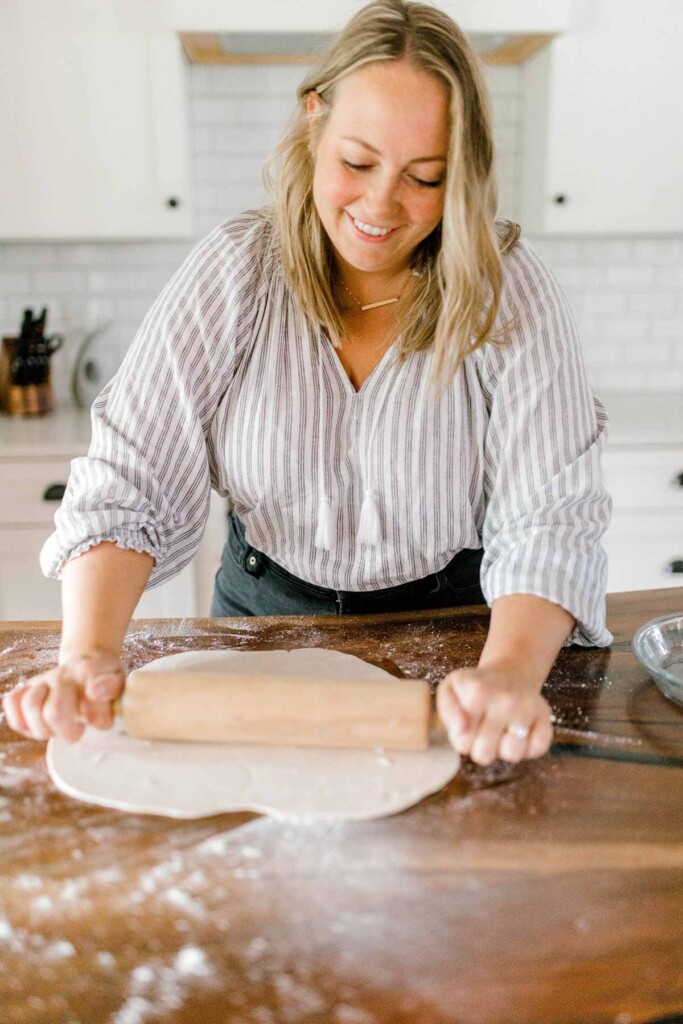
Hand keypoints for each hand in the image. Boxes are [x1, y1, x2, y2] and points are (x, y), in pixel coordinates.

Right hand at [2, 651, 124, 742]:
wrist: (86, 663)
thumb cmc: (103, 680)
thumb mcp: (118, 681)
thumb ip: (112, 687)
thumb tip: (95, 691)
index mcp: (88, 670)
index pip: (91, 696)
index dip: (98, 717)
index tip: (100, 721)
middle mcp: (61, 674)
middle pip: (54, 712)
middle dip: (68, 731)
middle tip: (78, 729)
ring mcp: (41, 680)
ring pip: (30, 707)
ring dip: (44, 729)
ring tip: (58, 728)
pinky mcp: (25, 688)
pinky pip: (12, 703)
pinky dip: (22, 720)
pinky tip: (38, 723)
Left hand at [436, 666, 552, 765]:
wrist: (509, 674)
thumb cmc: (474, 688)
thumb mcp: (450, 689)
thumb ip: (448, 710)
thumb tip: (460, 730)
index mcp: (478, 692)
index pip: (462, 743)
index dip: (462, 739)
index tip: (467, 725)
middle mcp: (505, 700)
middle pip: (484, 754)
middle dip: (480, 748)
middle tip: (483, 730)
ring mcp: (528, 708)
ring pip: (512, 754)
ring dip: (504, 749)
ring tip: (501, 731)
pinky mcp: (546, 717)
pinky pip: (539, 748)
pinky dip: (528, 747)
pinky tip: (520, 733)